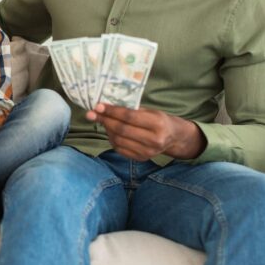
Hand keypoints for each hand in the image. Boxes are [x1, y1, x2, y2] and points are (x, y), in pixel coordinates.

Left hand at [86, 103, 205, 160]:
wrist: (173, 137)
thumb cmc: (159, 119)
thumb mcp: (150, 111)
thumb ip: (131, 110)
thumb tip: (105, 106)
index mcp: (157, 124)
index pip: (129, 117)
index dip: (112, 111)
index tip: (98, 106)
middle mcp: (154, 140)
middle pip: (122, 129)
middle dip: (104, 120)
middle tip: (91, 113)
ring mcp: (147, 152)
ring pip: (118, 139)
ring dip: (107, 129)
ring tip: (102, 120)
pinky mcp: (141, 158)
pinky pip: (120, 148)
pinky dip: (112, 139)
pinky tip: (110, 131)